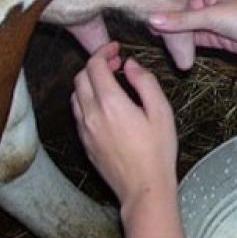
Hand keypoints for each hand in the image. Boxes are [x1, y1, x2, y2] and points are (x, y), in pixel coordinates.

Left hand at [71, 41, 177, 211]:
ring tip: (109, 82)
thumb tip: (131, 64)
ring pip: (75, 94)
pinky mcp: (84, 143)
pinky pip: (77, 112)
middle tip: (115, 63)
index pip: (94, 65)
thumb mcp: (161, 111)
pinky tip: (104, 104)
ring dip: (89, 81)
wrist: (143, 189)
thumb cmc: (157, 151)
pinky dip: (86, 99)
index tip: (116, 48)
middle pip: (81, 76)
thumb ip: (145, 82)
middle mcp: (91, 114)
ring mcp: (85, 130)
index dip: (104, 51)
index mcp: (110, 103)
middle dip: (96, 64)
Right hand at [148, 0, 236, 65]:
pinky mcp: (216, 36)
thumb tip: (151, 20)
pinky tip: (169, 44)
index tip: (143, 3)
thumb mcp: (211, 16)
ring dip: (174, 31)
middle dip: (166, 16)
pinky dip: (184, 42)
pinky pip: (195, 38)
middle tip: (144, 23)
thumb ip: (181, 20)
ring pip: (187, 25)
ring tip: (151, 35)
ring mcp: (213, 19)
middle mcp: (210, 0)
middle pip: (182, 8)